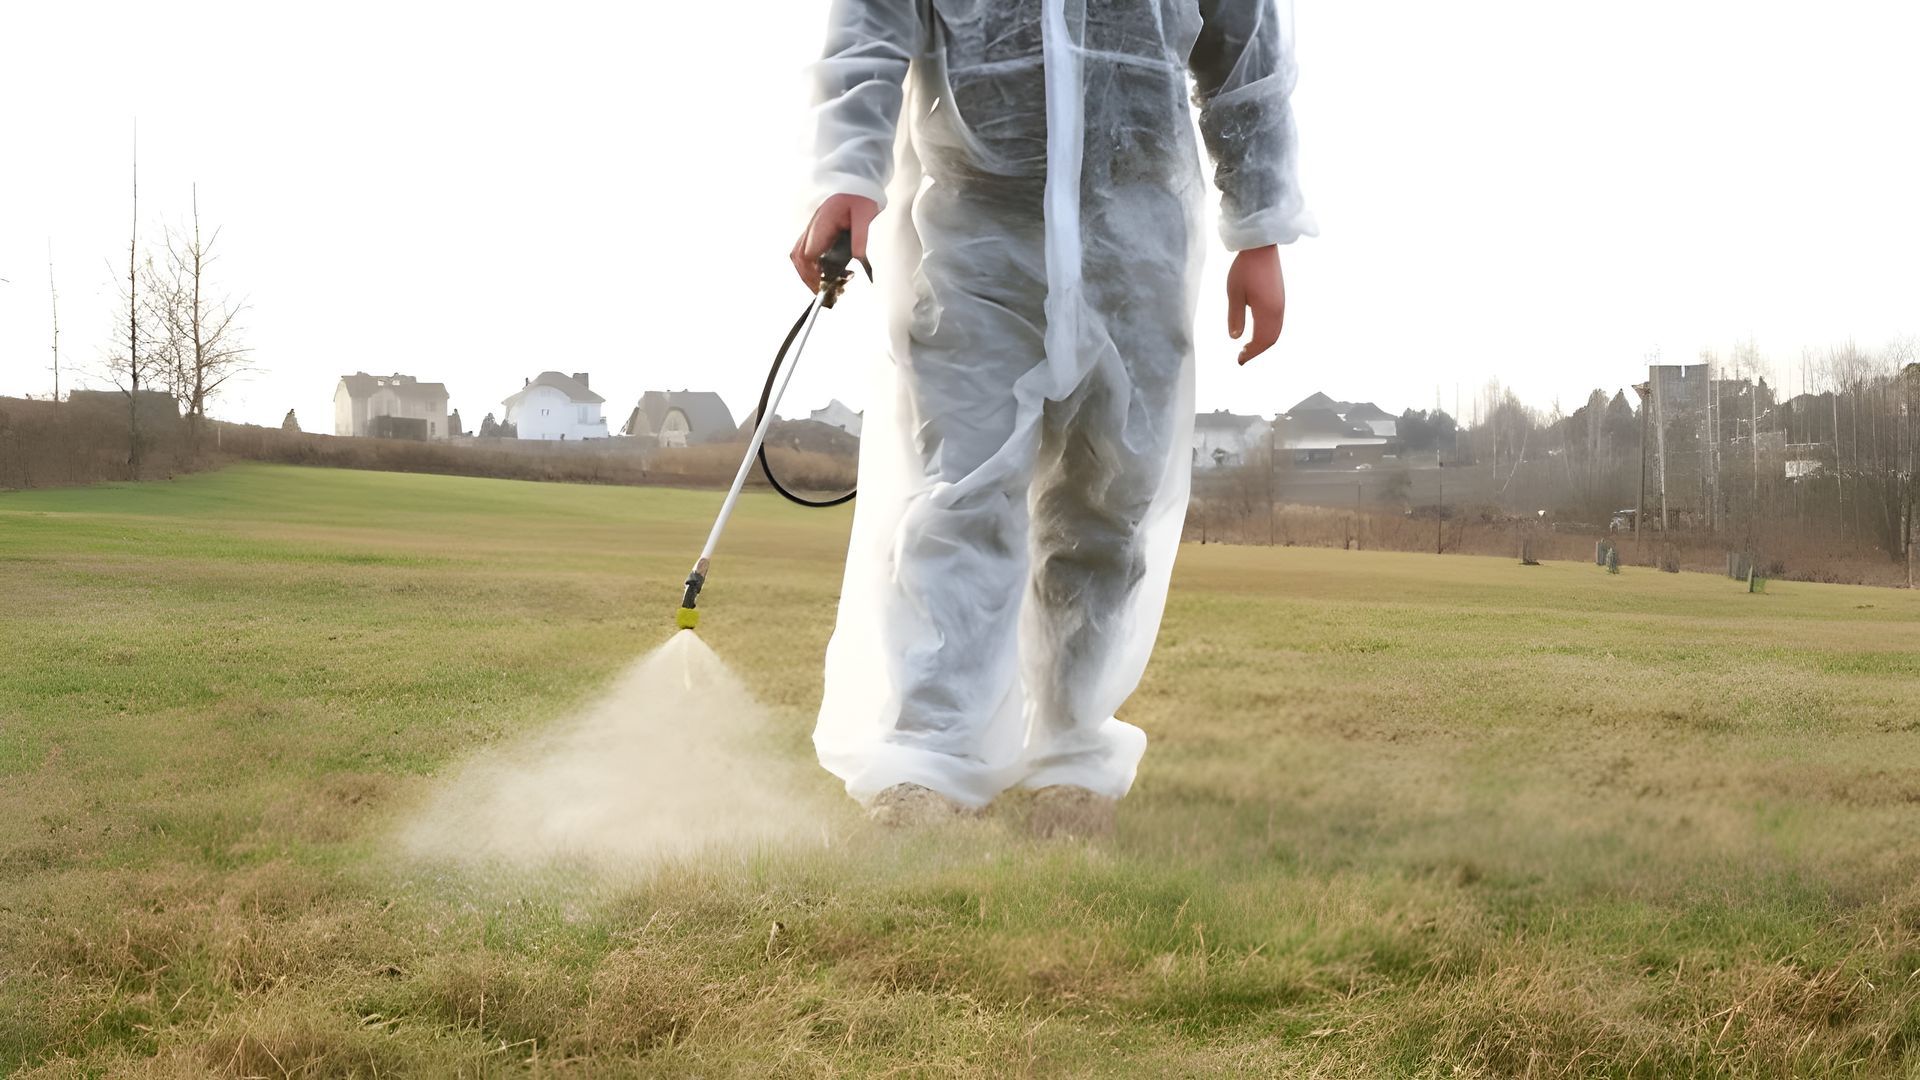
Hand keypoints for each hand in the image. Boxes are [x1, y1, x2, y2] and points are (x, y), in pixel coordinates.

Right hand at [791, 194, 879, 292]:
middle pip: (798, 257)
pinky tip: (826, 272)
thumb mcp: (864, 215)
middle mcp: (813, 228)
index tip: (822, 285)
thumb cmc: (860, 198)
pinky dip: (812, 265)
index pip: (807, 254)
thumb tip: (857, 257)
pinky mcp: (817, 232)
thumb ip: (860, 236)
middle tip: (822, 291)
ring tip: (823, 284)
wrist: (856, 185)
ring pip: (799, 255)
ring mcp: (813, 230)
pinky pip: (807, 251)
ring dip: (807, 272)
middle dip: (807, 276)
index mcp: (822, 224)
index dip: (811, 273)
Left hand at [1226, 245, 1286, 364]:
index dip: (1251, 353)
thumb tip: (1235, 338)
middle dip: (1257, 350)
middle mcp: (1278, 310)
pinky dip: (1268, 332)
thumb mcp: (1234, 293)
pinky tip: (1256, 330)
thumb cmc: (1245, 268)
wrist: (1262, 247)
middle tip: (1242, 357)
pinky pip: (1277, 322)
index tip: (1239, 360)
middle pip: (1271, 338)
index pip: (1261, 340)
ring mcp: (1281, 303)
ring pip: (1275, 331)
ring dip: (1263, 341)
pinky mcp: (1280, 297)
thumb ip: (1235, 317)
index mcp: (1267, 311)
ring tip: (1248, 347)